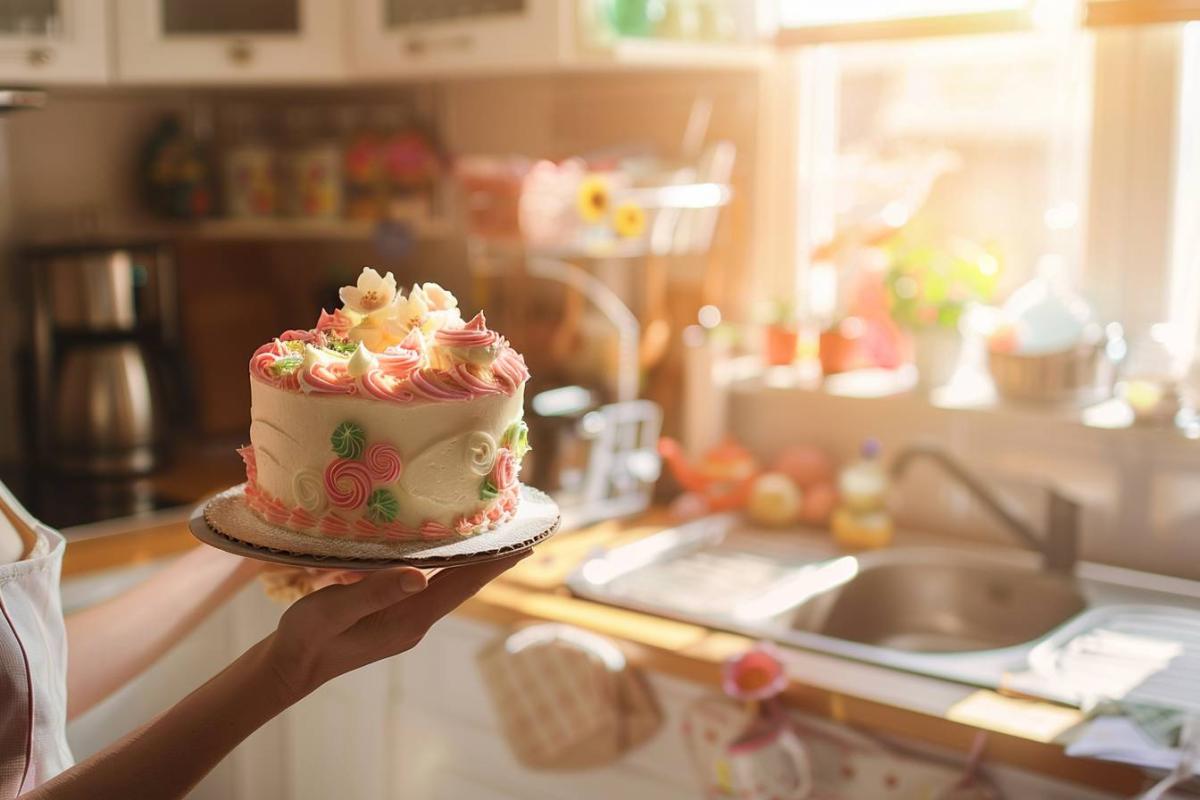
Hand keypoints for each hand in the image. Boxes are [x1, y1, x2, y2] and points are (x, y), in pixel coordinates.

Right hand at [263, 552, 528, 701]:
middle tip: (517, 521)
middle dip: (492, 554)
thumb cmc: (307, 638)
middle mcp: (417, 618)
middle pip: (465, 582)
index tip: (526, 540)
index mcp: (410, 618)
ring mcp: (407, 617)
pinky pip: (431, 582)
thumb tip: (419, 576)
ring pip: (450, 582)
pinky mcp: (395, 612)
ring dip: (471, 557)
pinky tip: (445, 544)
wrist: (291, 666)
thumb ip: (373, 592)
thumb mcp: (333, 611)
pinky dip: (446, 562)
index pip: (464, 584)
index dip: (495, 562)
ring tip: (492, 527)